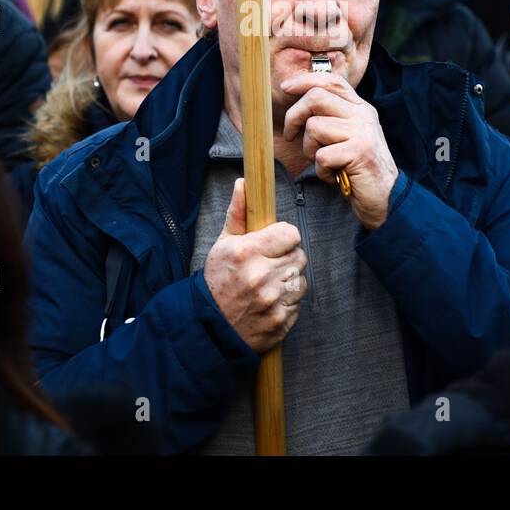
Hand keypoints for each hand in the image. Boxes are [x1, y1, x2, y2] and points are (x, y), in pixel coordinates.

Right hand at [204, 178, 306, 353]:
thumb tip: (244, 183)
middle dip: (287, 259)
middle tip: (269, 266)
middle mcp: (261, 276)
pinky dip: (287, 303)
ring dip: (289, 281)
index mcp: (247, 252)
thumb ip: (237, 213)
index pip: (291, 234)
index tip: (274, 244)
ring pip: (301, 280)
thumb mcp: (223, 244)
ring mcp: (271, 301)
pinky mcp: (279, 322)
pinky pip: (297, 304)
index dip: (284, 238)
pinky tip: (268, 303)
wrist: (208, 327)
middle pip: (299, 256)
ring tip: (267, 285)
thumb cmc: (217, 280)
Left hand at [280, 72, 398, 229]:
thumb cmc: (357, 169)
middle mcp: (363, 115)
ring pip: (314, 127)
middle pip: (316, 97)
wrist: (386, 198)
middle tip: (291, 136)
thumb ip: (330, 117)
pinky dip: (320, 171)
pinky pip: (321, 155)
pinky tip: (333, 176)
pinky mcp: (360, 152)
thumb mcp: (346, 136)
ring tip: (324, 163)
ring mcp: (362, 132)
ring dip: (309, 150)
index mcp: (360, 108)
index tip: (286, 87)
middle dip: (294, 116)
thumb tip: (297, 101)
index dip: (305, 80)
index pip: (332, 81)